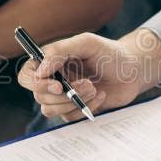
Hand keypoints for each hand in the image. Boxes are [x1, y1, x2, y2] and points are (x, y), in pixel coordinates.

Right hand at [17, 30, 160, 121]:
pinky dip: (85, 108)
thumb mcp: (87, 43)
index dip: (36, 83)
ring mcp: (62, 96)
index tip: (57, 85)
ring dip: (74, 101)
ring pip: (50, 109)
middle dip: (63, 94)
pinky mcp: (74, 109)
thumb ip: (60, 51)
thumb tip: (40, 70)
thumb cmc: (110, 53)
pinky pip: (68, 117)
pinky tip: (100, 95)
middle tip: (87, 84)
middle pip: (39, 95)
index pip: (27, 75)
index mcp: (50, 61)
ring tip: (95, 88)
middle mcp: (52, 79)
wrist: (133, 71)